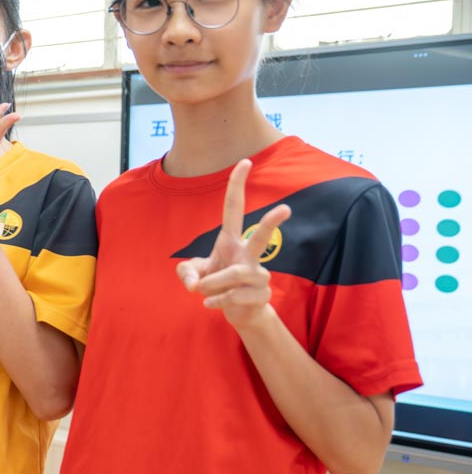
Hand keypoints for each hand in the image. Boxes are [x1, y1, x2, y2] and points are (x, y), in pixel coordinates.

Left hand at [177, 159, 291, 329]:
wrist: (239, 312)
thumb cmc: (216, 284)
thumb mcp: (195, 274)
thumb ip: (186, 272)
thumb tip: (193, 284)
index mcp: (232, 241)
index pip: (234, 209)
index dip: (237, 185)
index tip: (245, 162)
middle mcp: (248, 254)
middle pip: (261, 237)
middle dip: (272, 223)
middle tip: (286, 208)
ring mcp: (259, 274)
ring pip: (232, 275)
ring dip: (211, 285)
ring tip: (205, 293)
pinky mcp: (262, 294)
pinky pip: (233, 296)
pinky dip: (216, 301)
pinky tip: (212, 304)